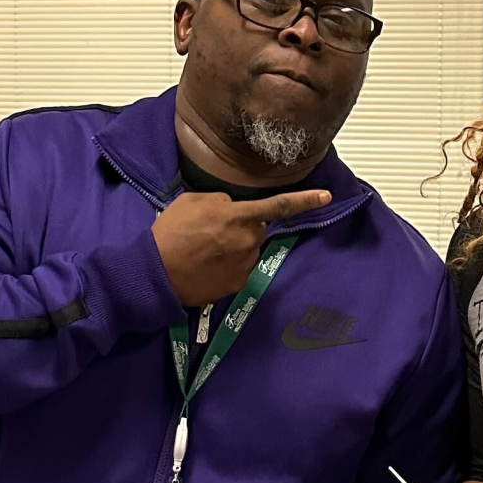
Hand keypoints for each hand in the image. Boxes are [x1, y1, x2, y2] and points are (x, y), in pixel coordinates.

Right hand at [150, 189, 330, 305]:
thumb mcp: (191, 201)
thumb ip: (220, 202)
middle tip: (212, 232)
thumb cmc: (169, 232)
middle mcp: (247, 241)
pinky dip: (228, 267)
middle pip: (257, 229)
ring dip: (235, 248)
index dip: (304, 201)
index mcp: (237, 216)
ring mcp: (244, 265)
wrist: (156, 272)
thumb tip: (232, 209)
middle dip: (243, 228)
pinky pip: (240, 269)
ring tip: (205, 252)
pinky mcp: (237, 285)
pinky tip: (206, 267)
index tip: (326, 197)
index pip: (278, 206)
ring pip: (249, 250)